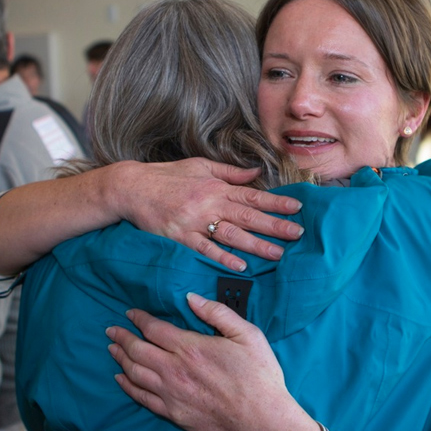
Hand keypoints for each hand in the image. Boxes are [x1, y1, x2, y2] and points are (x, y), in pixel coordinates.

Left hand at [105, 293, 320, 430]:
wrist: (262, 420)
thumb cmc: (259, 376)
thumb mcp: (247, 335)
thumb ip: (218, 313)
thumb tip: (192, 298)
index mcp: (192, 348)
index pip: (154, 329)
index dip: (139, 319)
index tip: (131, 313)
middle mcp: (175, 370)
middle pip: (138, 350)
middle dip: (122, 337)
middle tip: (112, 329)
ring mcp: (172, 394)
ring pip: (135, 373)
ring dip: (121, 358)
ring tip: (113, 349)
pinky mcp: (174, 413)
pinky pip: (142, 398)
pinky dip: (128, 386)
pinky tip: (122, 379)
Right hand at [108, 158, 303, 270]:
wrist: (133, 187)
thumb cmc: (168, 176)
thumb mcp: (200, 165)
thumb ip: (230, 171)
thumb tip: (256, 171)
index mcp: (217, 187)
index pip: (253, 195)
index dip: (277, 202)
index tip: (297, 208)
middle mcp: (210, 204)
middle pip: (248, 216)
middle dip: (275, 226)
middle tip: (298, 234)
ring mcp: (195, 222)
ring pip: (231, 235)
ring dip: (256, 245)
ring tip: (278, 254)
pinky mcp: (180, 238)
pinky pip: (205, 250)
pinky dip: (222, 258)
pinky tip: (240, 265)